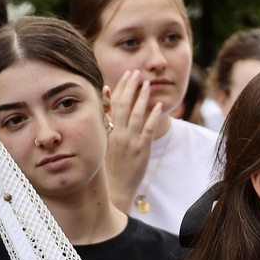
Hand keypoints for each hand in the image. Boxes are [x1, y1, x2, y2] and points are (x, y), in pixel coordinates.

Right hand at [104, 70, 166, 210]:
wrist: (115, 188)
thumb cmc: (107, 166)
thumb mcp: (101, 143)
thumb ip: (104, 122)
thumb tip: (105, 101)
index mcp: (106, 131)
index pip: (113, 103)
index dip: (120, 87)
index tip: (126, 74)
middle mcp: (117, 133)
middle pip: (124, 104)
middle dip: (131, 86)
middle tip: (137, 72)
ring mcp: (130, 141)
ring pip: (136, 114)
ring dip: (142, 96)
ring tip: (147, 83)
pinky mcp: (142, 149)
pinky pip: (148, 129)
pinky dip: (153, 115)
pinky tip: (158, 105)